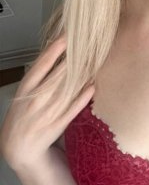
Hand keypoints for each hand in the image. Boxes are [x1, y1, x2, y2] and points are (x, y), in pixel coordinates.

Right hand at [0, 33, 94, 169]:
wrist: (18, 149)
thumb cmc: (22, 116)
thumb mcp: (24, 93)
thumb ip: (38, 76)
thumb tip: (55, 53)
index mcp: (26, 88)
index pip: (41, 65)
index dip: (55, 49)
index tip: (67, 36)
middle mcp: (36, 99)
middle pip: (58, 74)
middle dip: (74, 59)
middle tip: (88, 44)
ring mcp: (47, 112)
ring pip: (67, 90)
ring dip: (81, 75)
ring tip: (94, 60)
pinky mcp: (58, 125)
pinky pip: (73, 109)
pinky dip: (83, 98)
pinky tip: (92, 87)